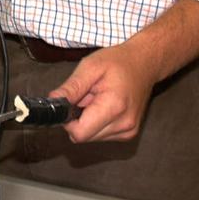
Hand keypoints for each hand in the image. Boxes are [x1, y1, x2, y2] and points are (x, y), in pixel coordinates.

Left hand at [50, 0, 198, 142]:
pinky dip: (97, 122)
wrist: (145, 63)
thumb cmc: (118, 61)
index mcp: (114, 107)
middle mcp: (124, 125)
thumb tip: (52, 103)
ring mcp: (128, 131)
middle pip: (84, 137)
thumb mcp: (90, 67)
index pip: (79, 133)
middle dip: (78, 119)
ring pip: (92, 137)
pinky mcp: (129, 133)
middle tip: (85, 96)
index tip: (69, 104)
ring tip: (96, 98)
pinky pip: (101, 135)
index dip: (68, 121)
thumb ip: (71, 88)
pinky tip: (104, 105)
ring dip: (87, 120)